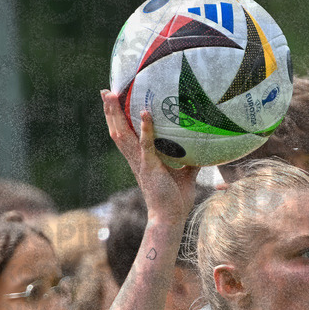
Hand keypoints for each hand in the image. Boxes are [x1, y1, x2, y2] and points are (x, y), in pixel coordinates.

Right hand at [101, 90, 199, 225]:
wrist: (170, 218)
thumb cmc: (176, 199)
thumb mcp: (185, 174)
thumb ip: (190, 160)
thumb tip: (203, 148)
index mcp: (140, 159)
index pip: (126, 135)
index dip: (118, 119)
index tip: (114, 102)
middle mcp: (135, 159)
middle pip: (117, 130)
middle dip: (110, 111)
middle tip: (105, 90)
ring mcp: (141, 163)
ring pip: (124, 134)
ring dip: (117, 115)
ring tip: (112, 95)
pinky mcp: (150, 167)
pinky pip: (146, 145)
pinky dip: (146, 129)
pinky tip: (146, 113)